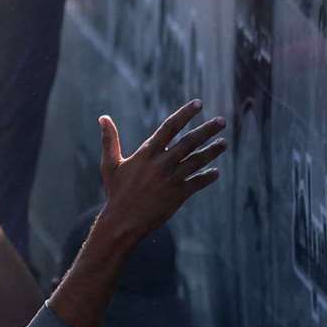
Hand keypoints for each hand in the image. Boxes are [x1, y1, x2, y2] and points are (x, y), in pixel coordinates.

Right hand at [95, 98, 224, 242]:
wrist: (123, 222)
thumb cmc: (116, 192)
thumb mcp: (110, 164)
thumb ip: (109, 140)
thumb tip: (102, 117)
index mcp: (147, 153)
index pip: (170, 127)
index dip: (185, 113)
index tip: (198, 103)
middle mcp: (162, 163)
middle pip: (189, 142)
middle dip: (207, 130)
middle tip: (222, 121)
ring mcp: (172, 179)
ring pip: (197, 161)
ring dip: (212, 151)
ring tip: (224, 143)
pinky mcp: (179, 195)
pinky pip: (198, 183)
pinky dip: (208, 177)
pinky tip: (216, 173)